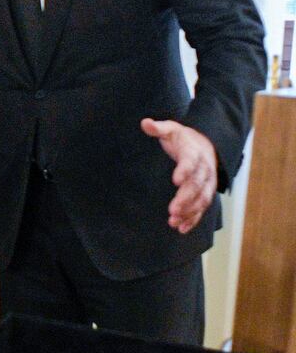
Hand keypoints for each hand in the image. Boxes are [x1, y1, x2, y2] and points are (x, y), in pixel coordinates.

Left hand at [141, 118, 217, 233]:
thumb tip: (145, 123)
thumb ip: (159, 128)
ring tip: (174, 222)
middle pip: (197, 185)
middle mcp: (204, 170)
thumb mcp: (171, 129)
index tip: (175, 179)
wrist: (207, 144)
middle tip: (173, 210)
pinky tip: (182, 229)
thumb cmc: (184, 139)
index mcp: (194, 154)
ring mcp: (207, 183)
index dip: (185, 171)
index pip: (191, 162)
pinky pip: (202, 208)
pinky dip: (194, 219)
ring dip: (190, 212)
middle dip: (186, 198)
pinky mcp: (205, 193)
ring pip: (201, 199)